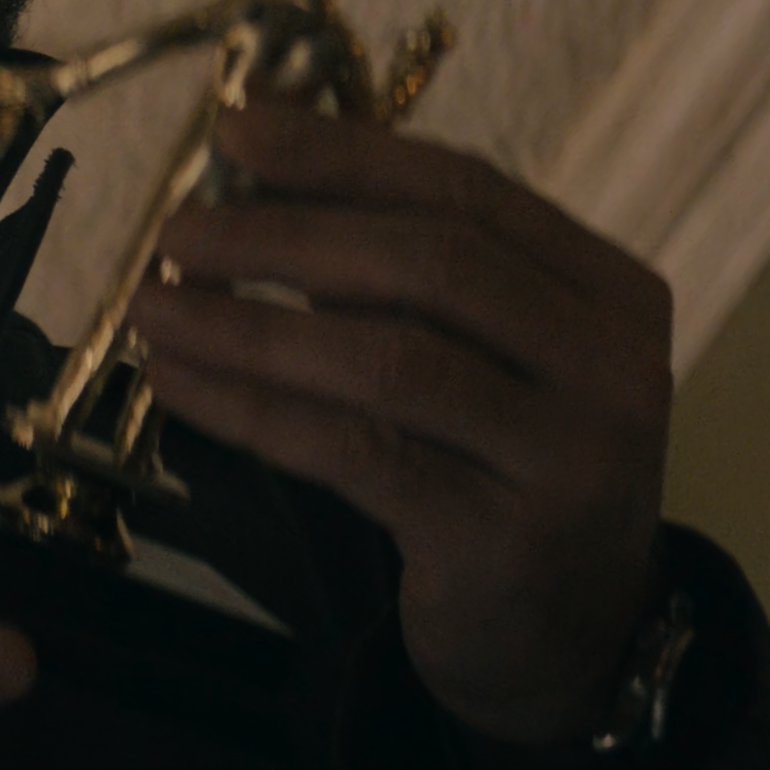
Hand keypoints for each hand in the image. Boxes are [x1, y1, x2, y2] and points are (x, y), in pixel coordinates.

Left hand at [132, 104, 672, 745]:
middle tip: (180, 231)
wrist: (569, 640)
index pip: (471, 192)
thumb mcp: (483, 352)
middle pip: (433, 266)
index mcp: (612, 293)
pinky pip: (354, 453)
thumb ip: (398, 262)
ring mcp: (568, 460)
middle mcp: (614, 369)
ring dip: (251, 327)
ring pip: (388, 361)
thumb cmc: (504, 470)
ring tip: (155, 308)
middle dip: (288, 237)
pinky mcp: (502, 540)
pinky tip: (184, 387)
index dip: (347, 154)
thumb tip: (260, 154)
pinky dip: (255, 411)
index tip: (238, 129)